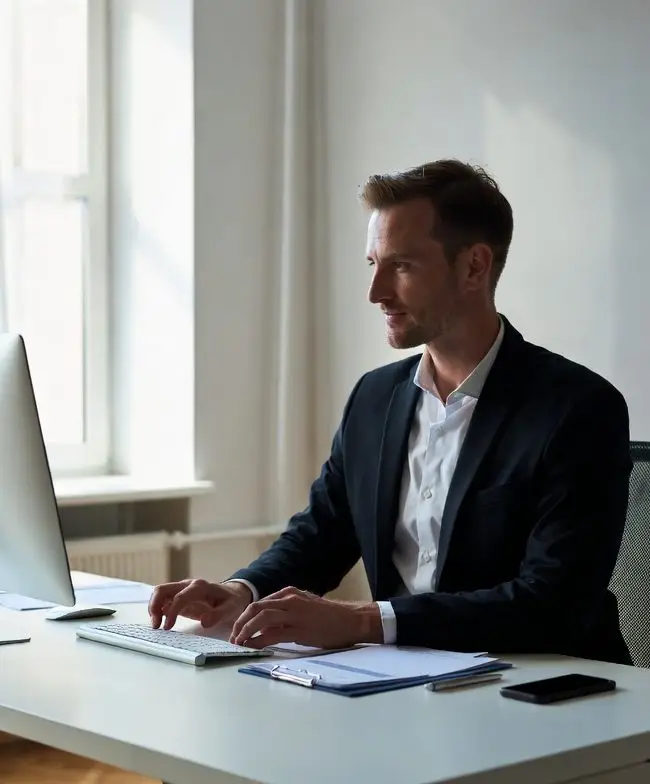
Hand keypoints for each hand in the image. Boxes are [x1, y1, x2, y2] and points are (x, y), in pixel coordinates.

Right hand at [148, 578, 251, 629]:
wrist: (232, 594)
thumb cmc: (231, 601)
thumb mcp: (231, 609)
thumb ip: (218, 615)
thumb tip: (204, 622)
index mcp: (200, 587)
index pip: (180, 597)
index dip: (172, 611)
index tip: (167, 627)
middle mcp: (188, 585)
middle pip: (163, 589)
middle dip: (154, 606)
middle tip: (156, 626)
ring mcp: (181, 589)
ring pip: (160, 593)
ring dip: (153, 608)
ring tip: (156, 626)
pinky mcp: (178, 596)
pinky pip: (163, 600)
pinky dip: (157, 610)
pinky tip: (160, 622)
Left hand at [229, 586, 382, 648]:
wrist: (351, 620)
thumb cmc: (329, 617)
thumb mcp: (304, 607)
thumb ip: (285, 613)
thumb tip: (265, 627)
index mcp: (289, 593)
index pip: (260, 603)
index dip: (245, 616)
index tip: (238, 629)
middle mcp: (289, 599)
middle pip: (256, 607)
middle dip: (240, 622)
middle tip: (233, 637)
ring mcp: (294, 613)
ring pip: (260, 617)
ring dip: (245, 630)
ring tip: (238, 642)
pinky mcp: (299, 628)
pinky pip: (272, 634)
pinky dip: (258, 640)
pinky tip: (251, 647)